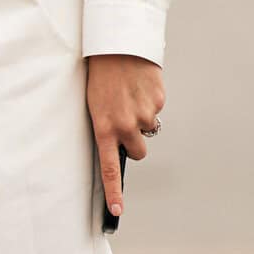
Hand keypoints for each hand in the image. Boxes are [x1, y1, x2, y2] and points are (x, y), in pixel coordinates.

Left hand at [85, 53, 164, 222]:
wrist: (118, 43)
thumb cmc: (100, 74)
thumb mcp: (94, 103)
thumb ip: (107, 125)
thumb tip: (120, 142)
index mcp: (104, 127)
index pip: (109, 167)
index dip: (114, 191)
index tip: (117, 210)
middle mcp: (126, 125)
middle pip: (139, 151)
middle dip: (135, 142)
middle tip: (126, 122)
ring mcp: (144, 114)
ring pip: (149, 128)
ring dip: (142, 117)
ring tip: (129, 94)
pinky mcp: (158, 100)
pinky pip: (156, 108)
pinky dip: (149, 100)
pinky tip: (138, 84)